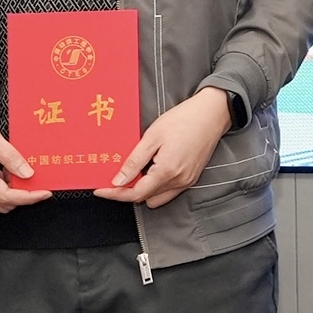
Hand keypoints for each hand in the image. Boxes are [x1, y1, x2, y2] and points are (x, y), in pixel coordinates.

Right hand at [0, 108, 50, 212]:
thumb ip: (10, 157)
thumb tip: (28, 173)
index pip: (7, 196)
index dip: (29, 197)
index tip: (45, 192)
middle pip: (2, 204)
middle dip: (23, 197)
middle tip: (38, 183)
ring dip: (12, 194)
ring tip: (22, 175)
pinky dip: (1, 189)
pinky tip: (8, 174)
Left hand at [98, 87, 233, 205]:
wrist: (212, 114)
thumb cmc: (183, 120)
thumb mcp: (152, 137)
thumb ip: (134, 162)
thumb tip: (118, 181)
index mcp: (167, 171)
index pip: (135, 194)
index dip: (115, 194)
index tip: (100, 190)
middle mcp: (178, 181)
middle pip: (145, 198)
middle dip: (128, 191)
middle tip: (116, 175)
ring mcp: (187, 181)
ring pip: (156, 197)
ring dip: (143, 189)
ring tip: (136, 170)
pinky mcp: (192, 178)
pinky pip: (169, 191)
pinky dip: (156, 185)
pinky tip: (151, 168)